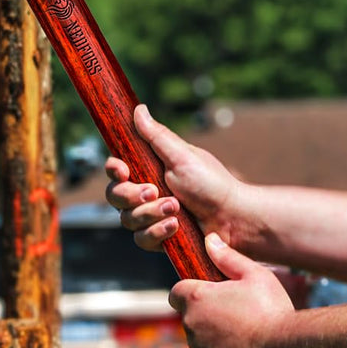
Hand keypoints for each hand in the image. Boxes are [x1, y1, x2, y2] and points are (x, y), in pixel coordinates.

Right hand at [105, 105, 241, 252]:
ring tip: (175, 209)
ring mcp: (152, 216)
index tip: (123, 171)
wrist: (232, 217)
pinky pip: (142, 239)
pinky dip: (157, 232)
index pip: (116, 169)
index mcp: (149, 169)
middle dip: (132, 195)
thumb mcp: (182, 156)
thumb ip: (156, 136)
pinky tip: (175, 227)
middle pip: (115, 196)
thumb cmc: (212, 183)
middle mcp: (147, 192)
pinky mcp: (159, 237)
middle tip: (154, 191)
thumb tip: (138, 108)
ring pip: (127, 220)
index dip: (114, 170)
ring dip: (150, 213)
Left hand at [169, 233, 291, 347]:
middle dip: (206, 314)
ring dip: (214, 337)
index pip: (177, 292)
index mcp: (196, 299)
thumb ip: (227, 258)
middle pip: (190, 317)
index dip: (191, 292)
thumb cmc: (271, 308)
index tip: (209, 294)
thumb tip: (209, 239)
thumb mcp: (254, 275)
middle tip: (236, 313)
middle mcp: (191, 326)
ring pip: (200, 341)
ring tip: (246, 334)